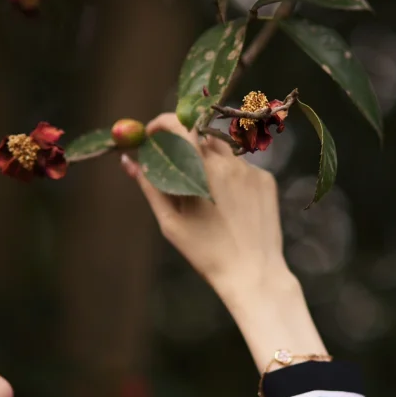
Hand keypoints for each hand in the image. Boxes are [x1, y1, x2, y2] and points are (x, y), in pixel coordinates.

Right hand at [120, 112, 286, 297]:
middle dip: (184, 142)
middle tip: (174, 162)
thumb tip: (128, 160)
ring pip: (222, 151)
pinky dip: (229, 175)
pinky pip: (242, 167)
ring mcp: (252, 170)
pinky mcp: (267, 180)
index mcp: (202, 170)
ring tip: (204, 193)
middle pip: (201, 134)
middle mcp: (229, 163)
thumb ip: (150, 185)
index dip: (163, 122)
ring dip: (207, 159)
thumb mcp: (171, 222)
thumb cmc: (205, 252)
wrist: (254, 274)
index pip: (180, 125)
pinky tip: (228, 204)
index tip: (152, 132)